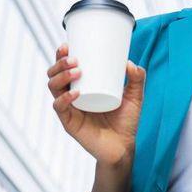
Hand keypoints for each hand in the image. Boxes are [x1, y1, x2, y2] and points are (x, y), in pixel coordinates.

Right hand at [47, 42, 145, 166]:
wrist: (123, 147)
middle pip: (54, 75)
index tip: (67, 44)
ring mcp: (69, 109)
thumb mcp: (135, 96)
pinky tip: (75, 93)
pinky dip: (65, 98)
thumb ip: (137, 78)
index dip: (61, 55)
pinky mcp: (70, 123)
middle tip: (74, 59)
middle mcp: (71, 96)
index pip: (65, 68)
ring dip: (61, 76)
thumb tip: (129, 63)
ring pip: (53, 88)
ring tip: (77, 70)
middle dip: (59, 64)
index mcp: (81, 86)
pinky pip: (60, 108)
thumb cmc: (126, 121)